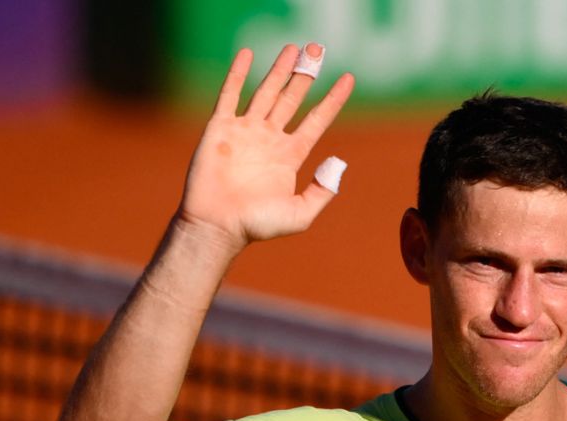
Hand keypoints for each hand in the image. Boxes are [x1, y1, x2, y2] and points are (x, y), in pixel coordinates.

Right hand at [177, 43, 354, 250]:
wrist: (217, 226)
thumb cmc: (257, 225)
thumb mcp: (300, 214)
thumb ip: (322, 191)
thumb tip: (338, 161)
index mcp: (290, 155)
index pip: (317, 120)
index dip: (333, 100)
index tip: (349, 79)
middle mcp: (269, 139)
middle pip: (292, 98)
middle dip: (305, 74)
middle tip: (317, 49)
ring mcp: (245, 131)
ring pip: (266, 91)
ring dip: (279, 69)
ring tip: (293, 48)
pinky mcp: (221, 128)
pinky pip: (230, 94)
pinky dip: (238, 73)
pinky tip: (247, 54)